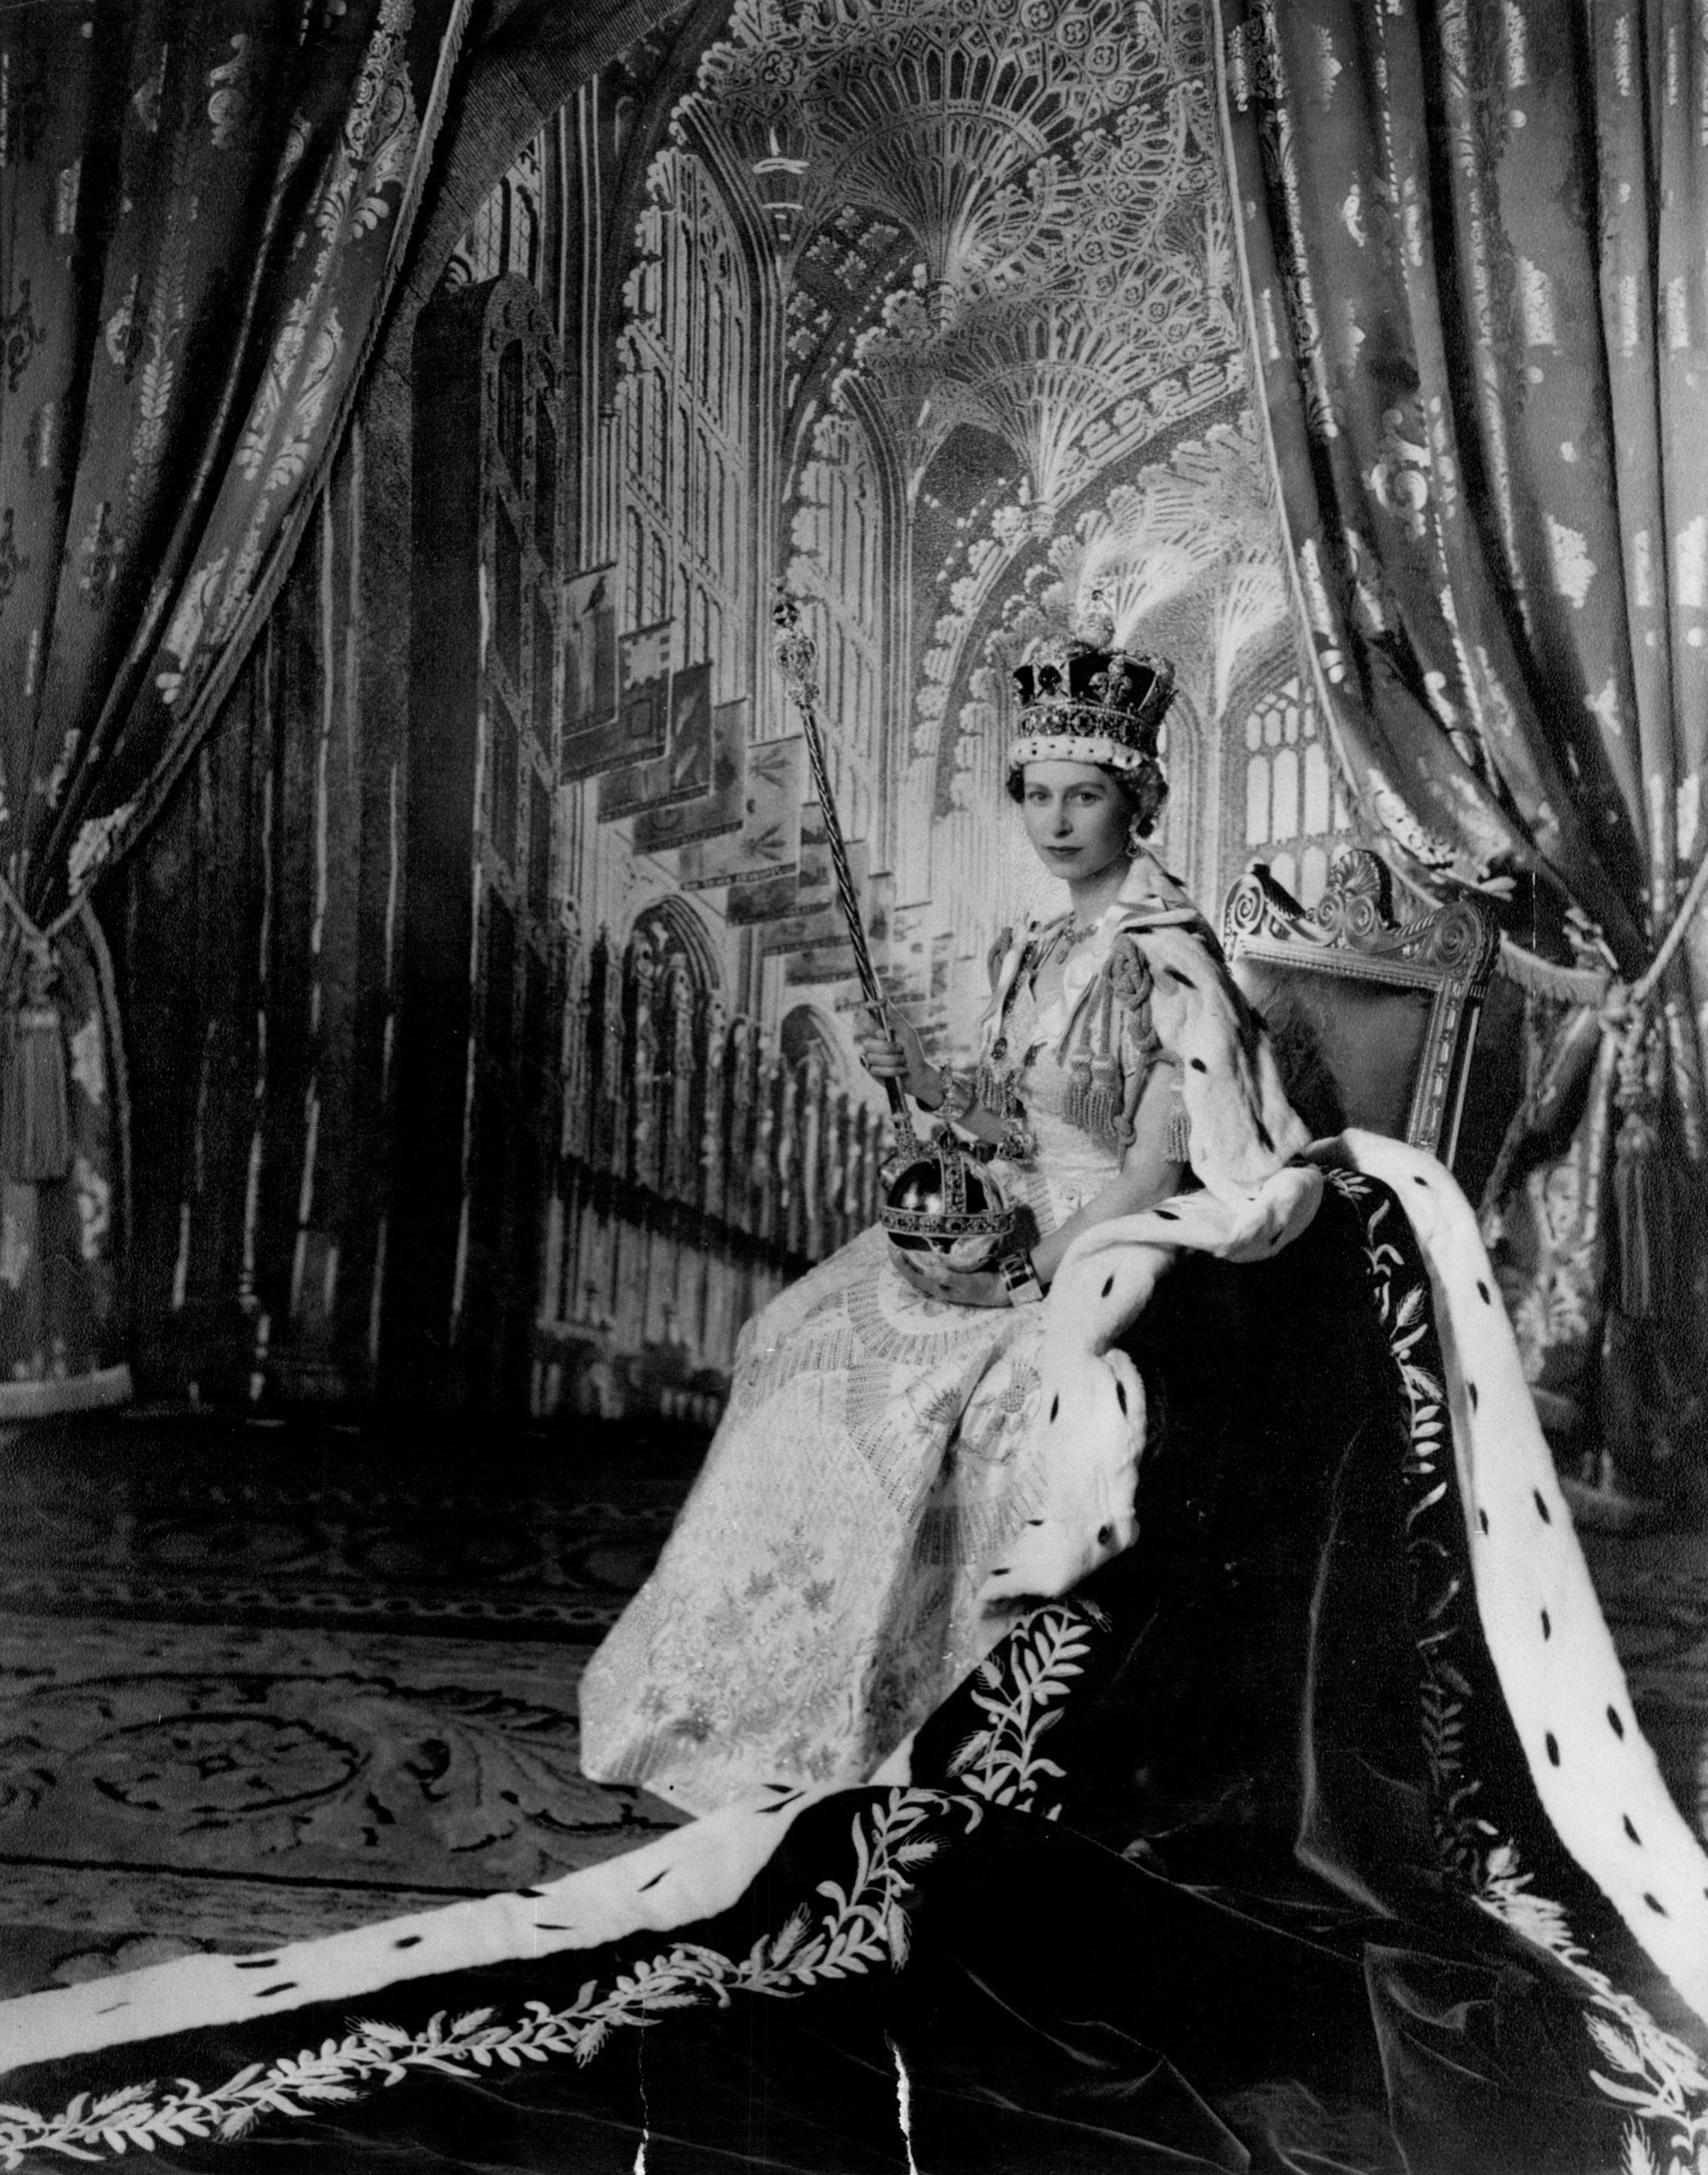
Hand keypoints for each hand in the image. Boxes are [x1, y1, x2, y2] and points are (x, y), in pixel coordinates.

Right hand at [857, 1005, 939, 1103]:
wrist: (918, 1074)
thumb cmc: (914, 1052)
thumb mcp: (908, 1032)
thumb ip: (896, 1017)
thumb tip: (884, 1000)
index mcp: (878, 1030)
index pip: (863, 1020)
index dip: (870, 1026)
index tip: (882, 1033)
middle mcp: (870, 1042)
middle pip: (869, 1043)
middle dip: (889, 1048)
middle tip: (901, 1050)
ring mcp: (869, 1057)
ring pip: (873, 1057)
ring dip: (892, 1061)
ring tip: (902, 1062)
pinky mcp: (870, 1071)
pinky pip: (875, 1069)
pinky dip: (892, 1071)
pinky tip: (900, 1071)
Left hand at [890, 1247, 1009, 1307]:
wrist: (1000, 1289)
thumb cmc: (983, 1286)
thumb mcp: (965, 1283)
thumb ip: (947, 1277)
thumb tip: (926, 1270)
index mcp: (937, 1288)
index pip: (912, 1276)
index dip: (900, 1264)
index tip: (891, 1248)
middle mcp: (937, 1284)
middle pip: (913, 1272)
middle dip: (901, 1259)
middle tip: (891, 1242)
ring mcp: (943, 1279)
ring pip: (920, 1268)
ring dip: (910, 1257)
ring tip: (902, 1243)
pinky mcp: (950, 1273)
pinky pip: (931, 1264)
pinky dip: (924, 1256)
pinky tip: (923, 1246)